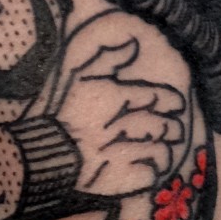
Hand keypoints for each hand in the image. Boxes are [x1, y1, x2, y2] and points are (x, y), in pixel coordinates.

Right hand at [56, 39, 185, 196]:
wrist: (43, 154)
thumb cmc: (60, 110)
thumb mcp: (76, 75)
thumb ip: (105, 56)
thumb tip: (132, 41)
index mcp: (116, 98)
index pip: (157, 98)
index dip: (172, 101)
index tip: (178, 104)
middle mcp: (123, 125)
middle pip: (163, 126)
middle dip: (174, 128)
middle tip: (176, 129)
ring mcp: (123, 153)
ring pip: (161, 150)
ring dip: (166, 149)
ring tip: (166, 149)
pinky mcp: (119, 178)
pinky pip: (149, 174)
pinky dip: (153, 171)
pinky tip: (152, 168)